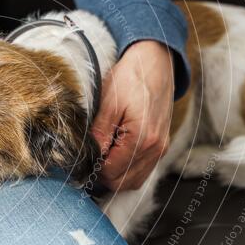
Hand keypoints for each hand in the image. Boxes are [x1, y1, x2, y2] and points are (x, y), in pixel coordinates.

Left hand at [91, 40, 173, 190]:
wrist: (155, 62)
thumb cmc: (131, 78)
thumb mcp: (109, 102)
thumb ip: (100, 133)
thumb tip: (90, 156)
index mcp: (143, 138)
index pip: (111, 172)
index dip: (93, 168)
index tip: (83, 156)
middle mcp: (155, 149)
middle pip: (122, 183)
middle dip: (102, 175)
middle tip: (89, 157)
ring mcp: (160, 149)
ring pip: (133, 182)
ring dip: (115, 175)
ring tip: (101, 155)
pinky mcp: (161, 147)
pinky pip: (142, 172)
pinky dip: (127, 170)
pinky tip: (114, 155)